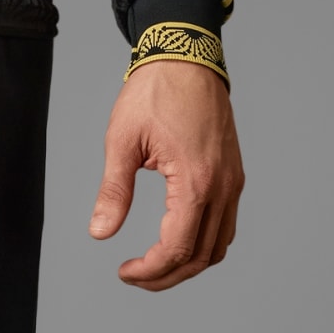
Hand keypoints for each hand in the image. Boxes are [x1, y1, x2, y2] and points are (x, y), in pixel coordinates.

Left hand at [89, 60, 243, 289]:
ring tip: (154, 264)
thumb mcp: (123, 139)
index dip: (150, 270)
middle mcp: (222, 187)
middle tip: (134, 275)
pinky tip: (178, 238)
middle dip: (166, 275)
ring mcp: (233, 181)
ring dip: (187, 263)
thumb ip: (114, 191)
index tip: (124, 271)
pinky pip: (225, 223)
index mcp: (195, 181)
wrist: (186, 56)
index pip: (176, 248)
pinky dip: (204, 241)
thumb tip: (99, 232)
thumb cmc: (153, 91)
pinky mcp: (234, 174)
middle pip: (200, 256)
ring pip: (218, 245)